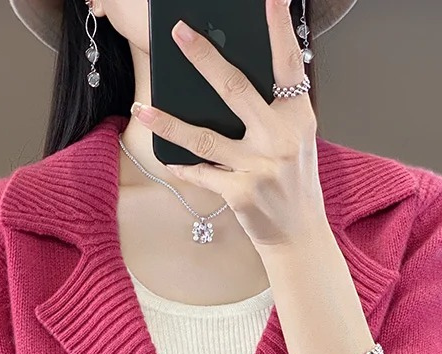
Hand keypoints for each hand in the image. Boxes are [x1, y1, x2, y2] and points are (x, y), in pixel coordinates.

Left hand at [130, 0, 324, 251]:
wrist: (299, 235)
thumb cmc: (293, 184)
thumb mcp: (296, 141)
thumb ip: (272, 111)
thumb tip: (227, 79)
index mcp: (298, 117)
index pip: (288, 64)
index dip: (279, 29)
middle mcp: (280, 138)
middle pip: (235, 89)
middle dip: (204, 58)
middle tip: (178, 33)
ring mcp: (259, 167)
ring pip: (204, 137)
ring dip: (168, 122)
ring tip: (142, 108)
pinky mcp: (240, 193)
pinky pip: (202, 173)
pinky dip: (183, 166)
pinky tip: (168, 159)